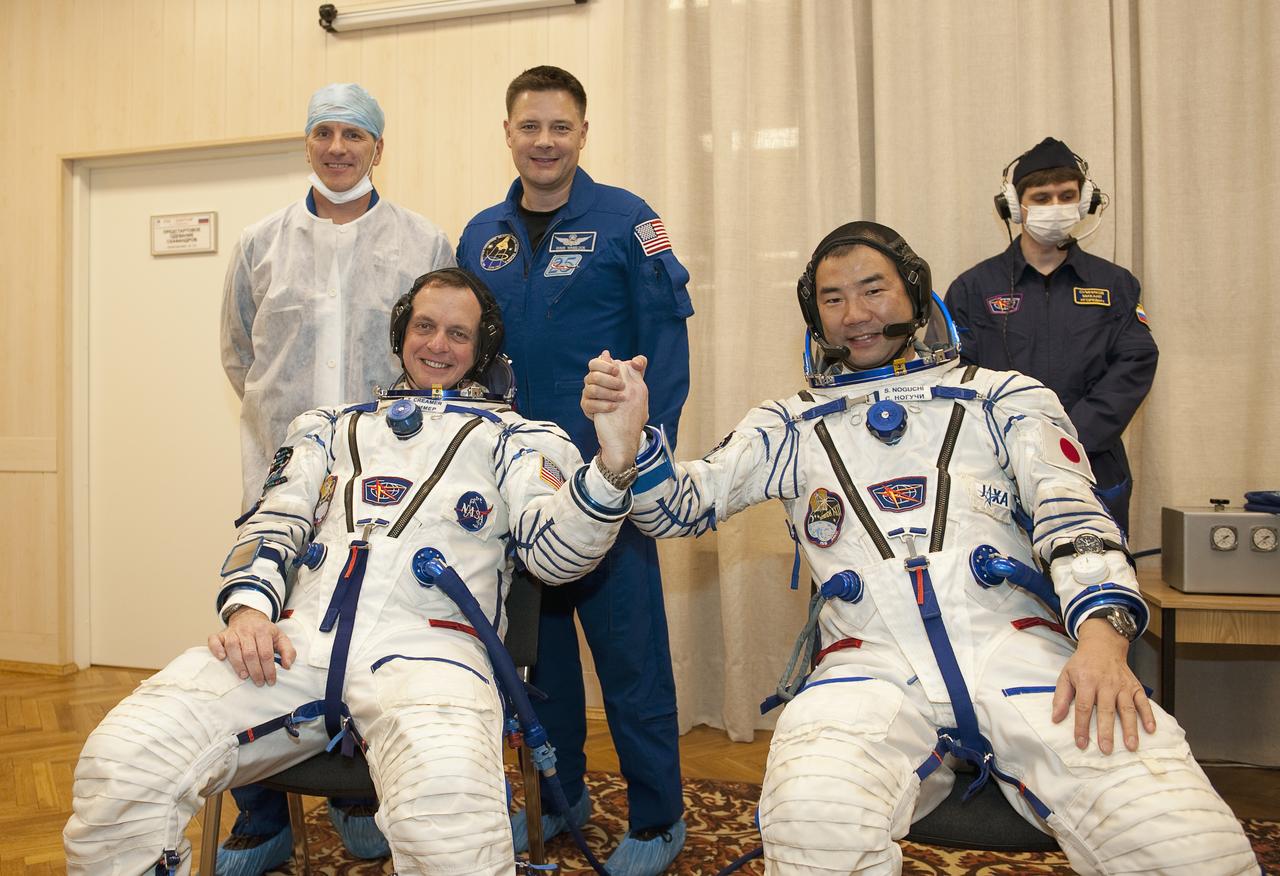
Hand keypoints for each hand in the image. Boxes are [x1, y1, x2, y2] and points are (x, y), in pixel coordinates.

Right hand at [208, 607, 295, 685]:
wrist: (249, 616)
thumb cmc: (265, 632)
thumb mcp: (281, 637)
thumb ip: (288, 651)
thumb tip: (287, 665)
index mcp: (263, 630)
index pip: (266, 653)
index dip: (269, 669)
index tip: (270, 681)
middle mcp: (247, 630)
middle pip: (250, 652)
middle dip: (255, 670)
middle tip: (258, 682)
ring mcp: (233, 632)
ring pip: (233, 647)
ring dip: (238, 664)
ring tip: (244, 676)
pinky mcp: (221, 634)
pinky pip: (215, 640)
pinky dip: (216, 649)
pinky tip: (221, 658)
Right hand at [580, 349, 630, 418]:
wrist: (626, 412)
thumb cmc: (629, 390)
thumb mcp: (636, 376)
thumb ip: (640, 364)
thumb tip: (635, 362)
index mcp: (599, 370)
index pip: (594, 363)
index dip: (604, 365)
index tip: (617, 371)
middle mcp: (590, 380)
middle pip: (593, 376)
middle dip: (609, 381)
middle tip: (623, 386)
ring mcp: (587, 393)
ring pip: (592, 390)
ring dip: (608, 393)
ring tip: (622, 397)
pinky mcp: (586, 406)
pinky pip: (590, 404)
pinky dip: (603, 405)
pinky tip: (615, 407)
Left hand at [1051, 617, 1154, 752]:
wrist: (1102, 645)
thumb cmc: (1082, 664)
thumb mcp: (1065, 675)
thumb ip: (1060, 697)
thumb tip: (1055, 718)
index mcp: (1086, 681)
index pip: (1083, 707)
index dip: (1081, 726)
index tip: (1081, 743)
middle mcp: (1106, 684)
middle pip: (1106, 710)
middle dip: (1106, 732)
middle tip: (1106, 750)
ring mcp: (1122, 685)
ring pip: (1126, 708)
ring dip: (1130, 728)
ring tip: (1131, 746)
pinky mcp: (1135, 686)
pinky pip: (1143, 701)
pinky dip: (1148, 715)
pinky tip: (1150, 729)